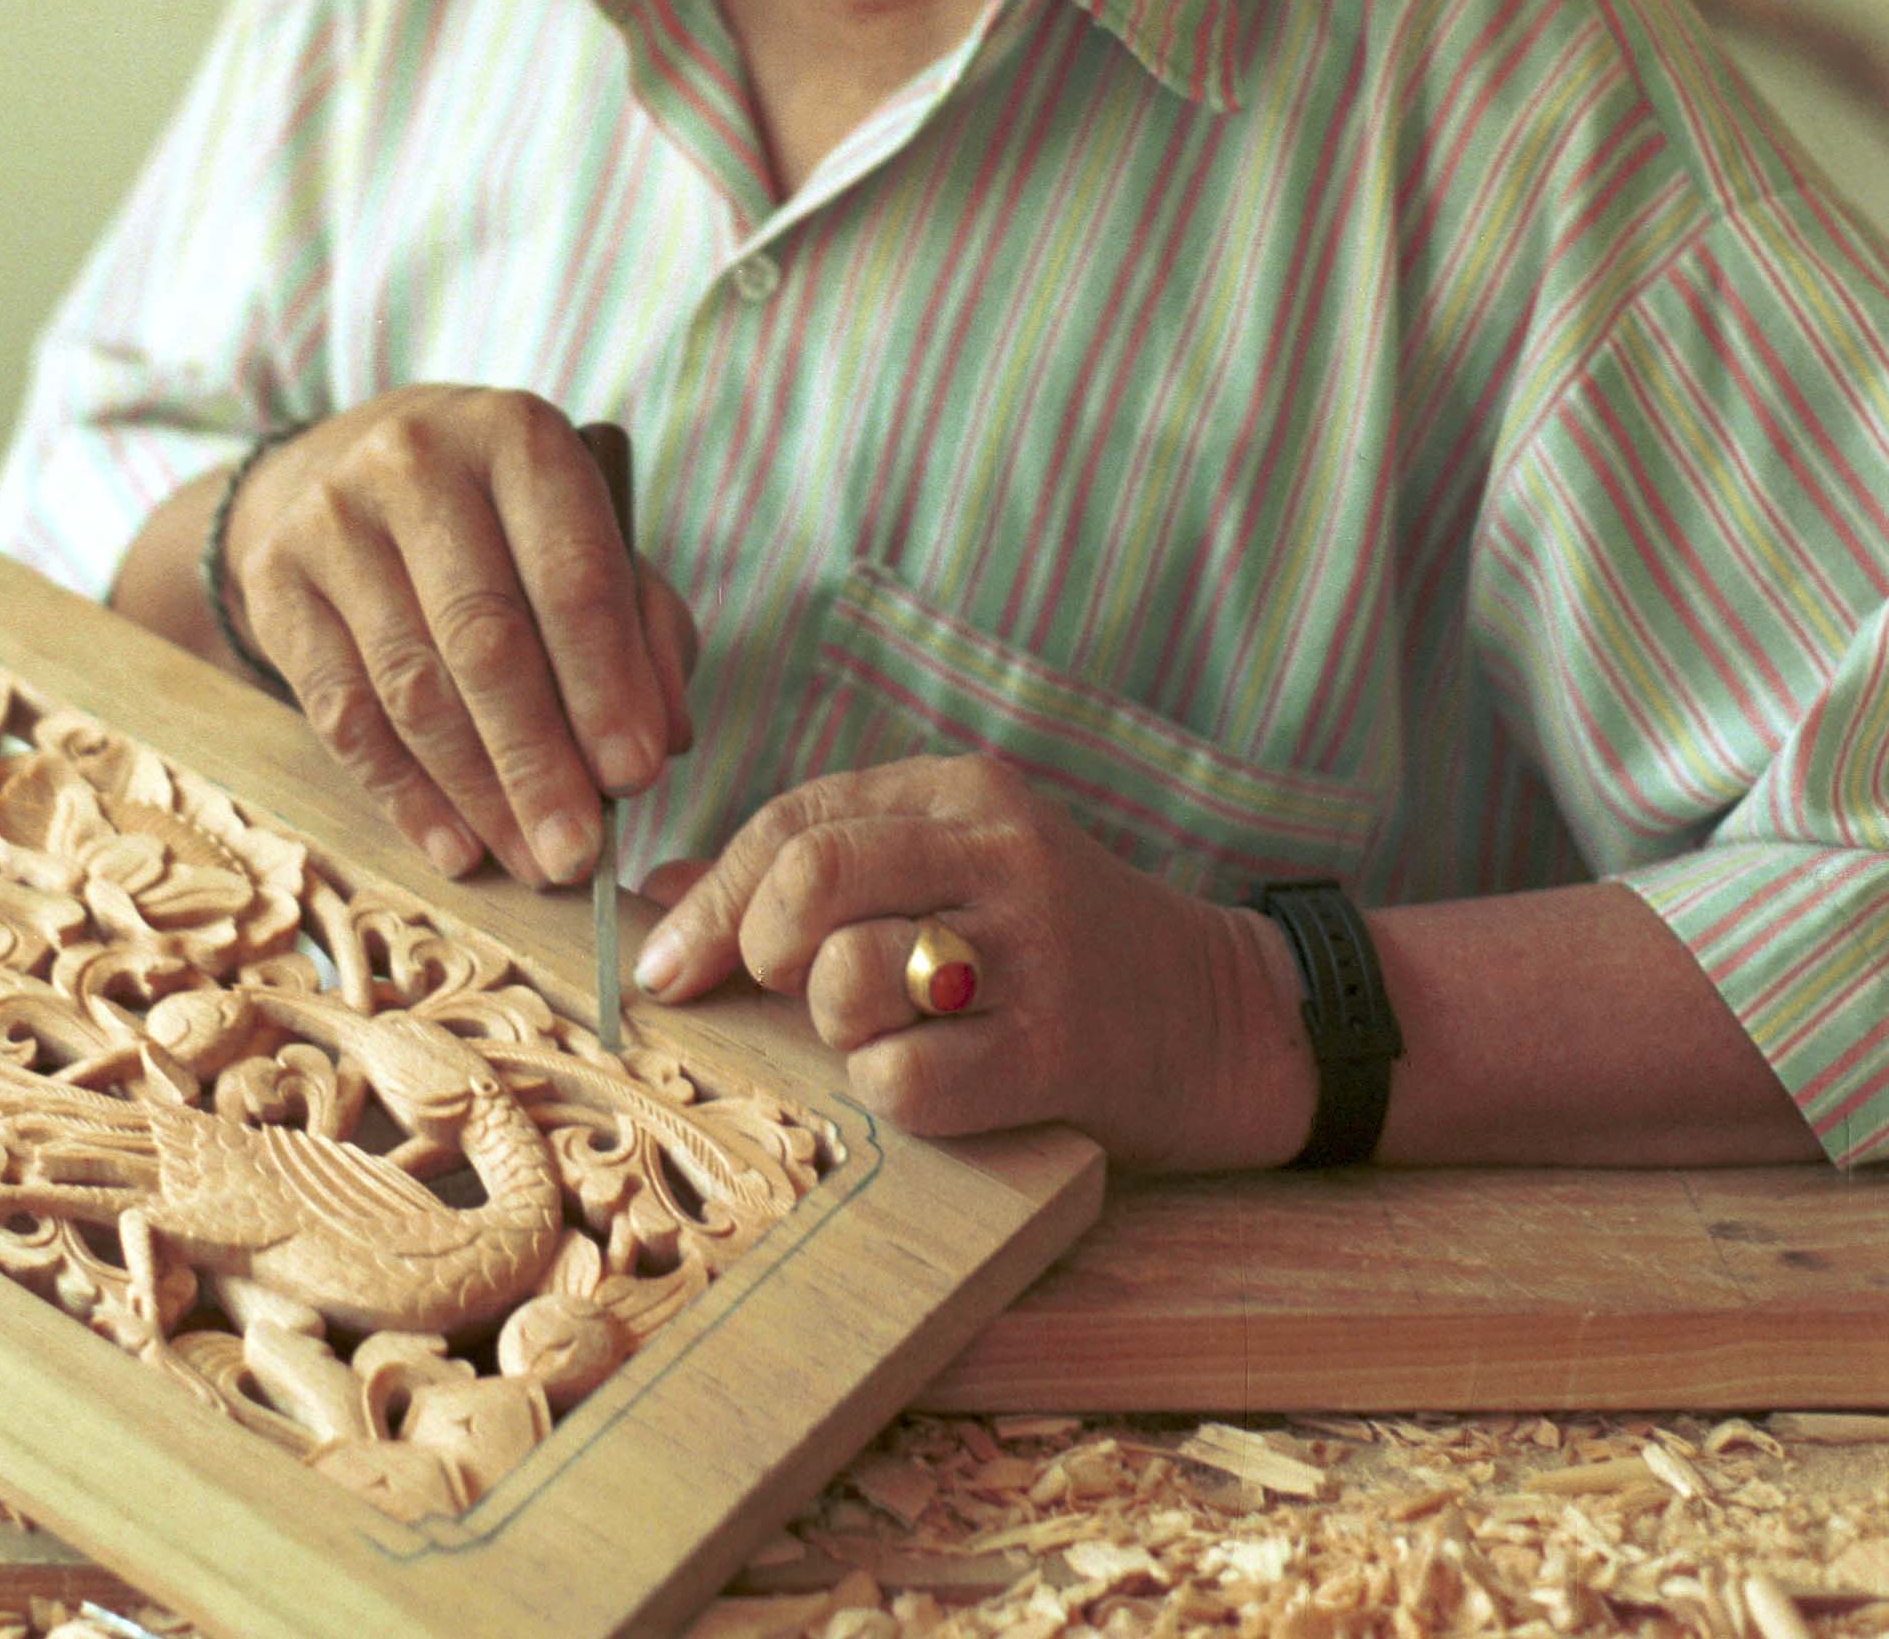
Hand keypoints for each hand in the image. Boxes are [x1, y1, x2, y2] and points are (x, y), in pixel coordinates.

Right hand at [223, 388, 694, 887]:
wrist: (340, 471)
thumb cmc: (500, 522)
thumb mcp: (585, 536)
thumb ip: (642, 625)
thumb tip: (662, 739)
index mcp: (518, 436)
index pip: (572, 575)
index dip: (607, 685)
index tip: (639, 775)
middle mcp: (417, 462)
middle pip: (484, 637)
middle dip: (538, 760)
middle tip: (578, 851)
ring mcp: (333, 518)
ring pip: (411, 684)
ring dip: (476, 793)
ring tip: (529, 861)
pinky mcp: (275, 581)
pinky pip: (340, 712)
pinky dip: (403, 794)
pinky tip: (453, 846)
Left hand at [631, 757, 1314, 1168]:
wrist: (1230, 1018)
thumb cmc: (1058, 950)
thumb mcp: (951, 873)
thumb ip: (817, 870)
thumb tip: (658, 896)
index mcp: (965, 793)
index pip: (795, 820)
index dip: (711, 900)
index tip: (666, 967)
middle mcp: (999, 852)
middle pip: (810, 876)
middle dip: (758, 946)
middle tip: (780, 991)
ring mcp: (1032, 949)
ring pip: (846, 979)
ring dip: (837, 1027)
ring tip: (890, 1031)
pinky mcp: (1057, 1047)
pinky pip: (906, 1080)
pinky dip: (894, 1095)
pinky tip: (940, 1083)